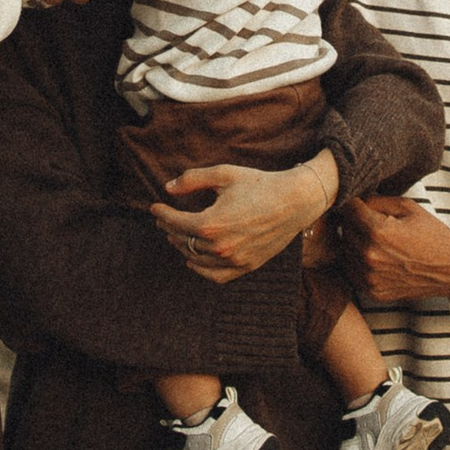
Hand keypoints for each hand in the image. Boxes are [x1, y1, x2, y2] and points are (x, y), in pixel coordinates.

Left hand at [148, 154, 339, 279]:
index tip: (154, 208)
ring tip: (177, 235)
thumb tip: (168, 187)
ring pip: (196, 259)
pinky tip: (193, 259)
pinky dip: (201, 269)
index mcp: (212, 223)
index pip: (175, 223)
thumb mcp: (224, 174)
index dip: (162, 214)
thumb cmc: (260, 184)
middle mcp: (220, 246)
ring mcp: (234, 260)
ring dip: (183, 246)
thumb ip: (193, 180)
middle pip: (183, 241)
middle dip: (170, 229)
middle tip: (164, 220)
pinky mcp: (246, 266)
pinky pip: (215, 275)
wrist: (295, 200)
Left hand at [337, 194, 449, 310]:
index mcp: (378, 232)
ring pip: (345, 251)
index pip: (347, 209)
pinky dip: (359, 263)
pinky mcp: (372, 291)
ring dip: (355, 243)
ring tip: (376, 241)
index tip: (360, 204)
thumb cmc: (431, 234)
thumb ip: (376, 200)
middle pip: (344, 230)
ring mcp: (369, 277)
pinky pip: (352, 271)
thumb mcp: (407, 207)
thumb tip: (353, 200)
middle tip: (372, 222)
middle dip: (354, 223)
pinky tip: (378, 257)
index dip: (354, 203)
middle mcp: (369, 256)